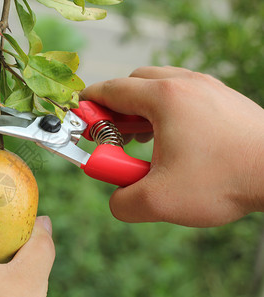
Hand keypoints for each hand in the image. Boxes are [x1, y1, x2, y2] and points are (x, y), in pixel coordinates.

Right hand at [80, 66, 263, 226]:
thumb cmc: (225, 180)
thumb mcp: (160, 201)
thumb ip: (122, 202)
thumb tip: (117, 200)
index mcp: (164, 98)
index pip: (111, 89)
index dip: (90, 104)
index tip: (81, 120)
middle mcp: (185, 84)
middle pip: (134, 83)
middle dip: (115, 106)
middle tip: (112, 134)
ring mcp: (208, 88)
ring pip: (159, 86)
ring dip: (140, 109)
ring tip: (140, 138)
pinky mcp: (223, 99)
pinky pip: (182, 95)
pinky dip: (166, 112)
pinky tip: (171, 140)